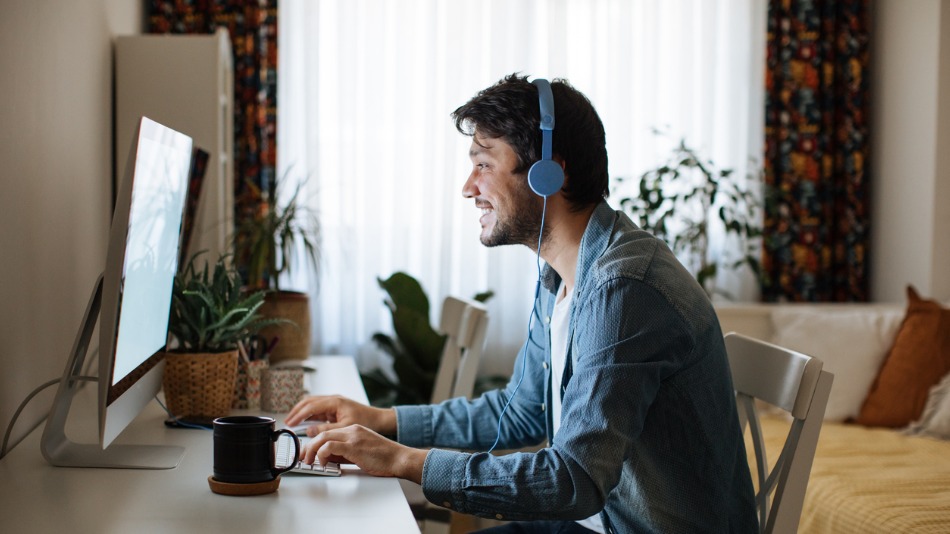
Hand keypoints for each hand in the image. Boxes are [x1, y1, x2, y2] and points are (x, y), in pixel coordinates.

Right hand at [285, 395, 396, 436]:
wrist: (379, 420)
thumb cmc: (366, 421)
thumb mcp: (345, 427)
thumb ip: (326, 429)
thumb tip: (310, 430)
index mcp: (335, 402)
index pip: (311, 406)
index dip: (299, 415)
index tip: (290, 423)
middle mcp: (333, 399)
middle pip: (309, 402)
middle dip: (297, 411)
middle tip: (287, 421)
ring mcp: (334, 403)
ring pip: (312, 404)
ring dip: (302, 412)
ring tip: (293, 421)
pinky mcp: (335, 408)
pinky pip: (318, 409)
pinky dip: (309, 414)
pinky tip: (305, 422)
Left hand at [301, 424, 427, 482]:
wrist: (399, 458)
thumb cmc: (383, 458)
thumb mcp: (360, 453)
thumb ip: (344, 452)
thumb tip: (328, 458)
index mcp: (353, 429)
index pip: (328, 431)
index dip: (314, 442)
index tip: (307, 452)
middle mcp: (352, 429)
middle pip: (322, 433)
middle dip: (308, 446)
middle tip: (303, 458)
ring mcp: (353, 436)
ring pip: (323, 437)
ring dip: (311, 450)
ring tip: (309, 462)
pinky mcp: (353, 445)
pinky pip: (329, 446)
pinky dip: (321, 454)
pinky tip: (323, 463)